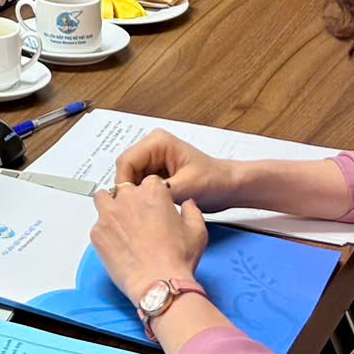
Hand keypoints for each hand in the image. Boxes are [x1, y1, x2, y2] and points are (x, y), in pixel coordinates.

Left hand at [90, 175, 209, 303]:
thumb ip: (191, 210)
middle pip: (124, 189)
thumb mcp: (197, 231)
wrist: (158, 283)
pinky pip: (97, 225)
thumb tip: (187, 204)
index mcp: (152, 191)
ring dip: (110, 207)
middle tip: (138, 220)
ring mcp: (109, 214)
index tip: (154, 208)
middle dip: (130, 200)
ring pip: (103, 199)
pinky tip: (117, 246)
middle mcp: (128, 197)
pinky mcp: (97, 232)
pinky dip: (105, 232)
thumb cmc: (177, 259)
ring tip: (121, 225)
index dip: (152, 195)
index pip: (149, 182)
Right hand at [112, 131, 242, 209]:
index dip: (124, 184)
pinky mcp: (156, 173)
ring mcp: (153, 160)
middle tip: (139, 212)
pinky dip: (143, 198)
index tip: (128, 205)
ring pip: (131, 180)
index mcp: (157, 142)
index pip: (126, 161)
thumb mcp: (188, 186)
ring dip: (137, 196)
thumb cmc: (214, 181)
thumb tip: (139, 199)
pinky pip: (140, 187)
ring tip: (148, 211)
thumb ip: (162, 191)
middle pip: (126, 171)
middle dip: (130, 191)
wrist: (228, 187)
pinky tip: (152, 209)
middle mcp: (152, 148)